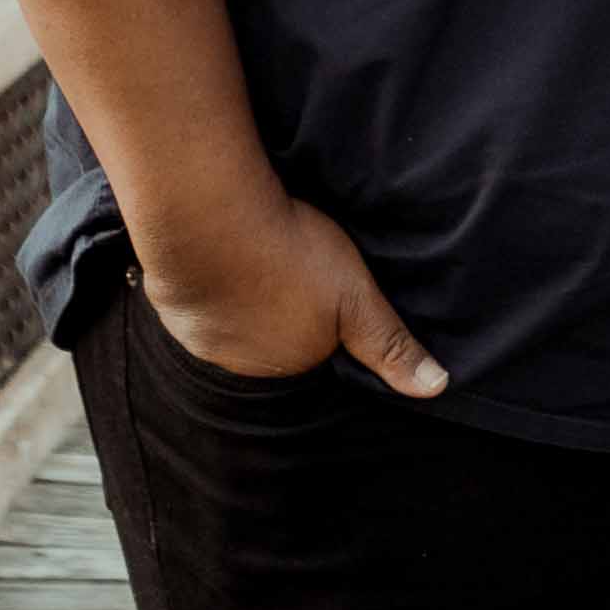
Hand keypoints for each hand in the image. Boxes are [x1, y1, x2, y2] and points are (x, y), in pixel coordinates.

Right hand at [137, 194, 449, 396]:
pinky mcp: (173, 308)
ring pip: (232, 320)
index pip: (314, 347)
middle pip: (271, 338)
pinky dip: (208, 280)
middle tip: (289, 262)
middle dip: (280, 309)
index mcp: (291, 362)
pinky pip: (197, 301)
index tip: (322, 281)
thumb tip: (436, 388)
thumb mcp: (357, 295)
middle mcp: (244, 364)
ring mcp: (203, 339)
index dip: (321, 313)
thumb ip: (389, 343)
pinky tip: (219, 253)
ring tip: (254, 254)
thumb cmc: (289, 252)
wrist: (208, 221)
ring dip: (241, 295)